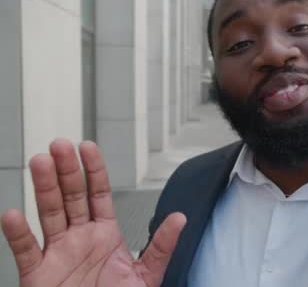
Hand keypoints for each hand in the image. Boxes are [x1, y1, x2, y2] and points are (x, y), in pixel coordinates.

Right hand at [1, 139, 185, 285]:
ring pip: (48, 214)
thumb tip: (180, 218)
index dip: (93, 169)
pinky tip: (14, 213)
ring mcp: (57, 253)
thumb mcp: (146, 275)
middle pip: (71, 196)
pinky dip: (18, 233)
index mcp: (105, 234)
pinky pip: (25, 250)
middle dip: (66, 170)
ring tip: (39, 162)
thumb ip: (160, 246)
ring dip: (43, 188)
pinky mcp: (37, 274)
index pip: (98, 193)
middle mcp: (79, 238)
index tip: (87, 146)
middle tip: (59, 145)